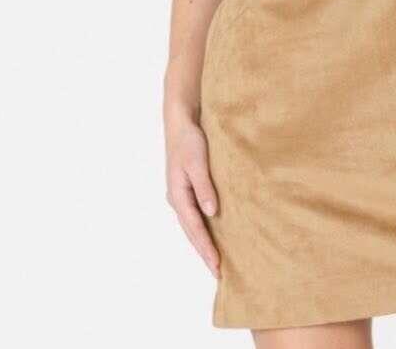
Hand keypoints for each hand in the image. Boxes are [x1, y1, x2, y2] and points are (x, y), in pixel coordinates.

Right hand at [165, 116, 220, 277]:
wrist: (181, 121)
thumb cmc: (189, 140)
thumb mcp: (197, 163)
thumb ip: (204, 187)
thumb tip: (212, 213)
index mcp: (178, 196)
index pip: (194, 229)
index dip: (206, 249)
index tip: (217, 267)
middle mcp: (177, 199)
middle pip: (192, 232)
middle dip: (204, 252)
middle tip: (218, 274)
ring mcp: (181, 194)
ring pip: (193, 225)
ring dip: (204, 242)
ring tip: (216, 260)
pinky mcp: (188, 187)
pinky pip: (196, 214)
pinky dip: (204, 227)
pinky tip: (214, 232)